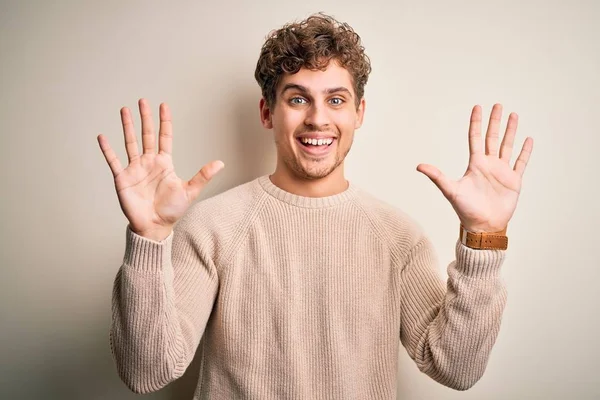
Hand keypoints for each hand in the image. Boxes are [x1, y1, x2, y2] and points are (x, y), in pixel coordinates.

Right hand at [97, 99, 223, 240]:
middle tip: (143, 101)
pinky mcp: (122, 178)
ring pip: (130, 142)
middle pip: (146, 135)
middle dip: (145, 118)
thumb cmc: (171, 211)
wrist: (154, 226)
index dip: (164, 122)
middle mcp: (149, 162)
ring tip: (124, 110)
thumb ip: (203, 176)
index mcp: (164, 163)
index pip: (164, 137)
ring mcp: (134, 169)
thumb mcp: (190, 191)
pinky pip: (113, 161)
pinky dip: (107, 149)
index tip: (164, 105)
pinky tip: (102, 136)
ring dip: (127, 126)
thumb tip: (221, 163)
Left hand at [417, 104, 532, 232]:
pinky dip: (525, 151)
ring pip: (507, 146)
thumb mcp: (450, 190)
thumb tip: (419, 166)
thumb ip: (437, 176)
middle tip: (498, 105)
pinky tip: (527, 139)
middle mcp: (489, 165)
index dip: (476, 123)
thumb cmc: (465, 210)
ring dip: (511, 131)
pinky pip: (521, 162)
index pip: (475, 138)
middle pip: (493, 137)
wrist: (482, 226)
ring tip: (514, 115)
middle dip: (495, 121)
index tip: (478, 107)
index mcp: (475, 164)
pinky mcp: (514, 181)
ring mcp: (502, 172)